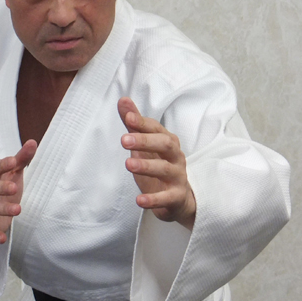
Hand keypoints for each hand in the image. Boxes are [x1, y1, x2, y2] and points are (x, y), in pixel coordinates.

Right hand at [0, 140, 37, 243]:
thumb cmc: (3, 185)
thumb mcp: (13, 172)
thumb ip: (22, 158)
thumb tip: (33, 142)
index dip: (3, 164)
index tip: (14, 161)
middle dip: (2, 187)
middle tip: (15, 187)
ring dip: (3, 209)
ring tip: (18, 210)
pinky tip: (2, 238)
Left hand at [118, 97, 196, 229]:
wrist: (179, 199)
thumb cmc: (159, 165)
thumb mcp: (145, 145)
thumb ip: (135, 124)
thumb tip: (123, 100)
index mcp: (168, 141)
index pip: (156, 128)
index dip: (143, 123)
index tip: (127, 117)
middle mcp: (176, 156)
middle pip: (165, 144)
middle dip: (145, 141)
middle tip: (124, 140)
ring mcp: (178, 177)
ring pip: (165, 169)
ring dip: (146, 166)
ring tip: (128, 165)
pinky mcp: (176, 197)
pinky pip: (166, 198)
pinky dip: (153, 199)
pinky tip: (139, 200)